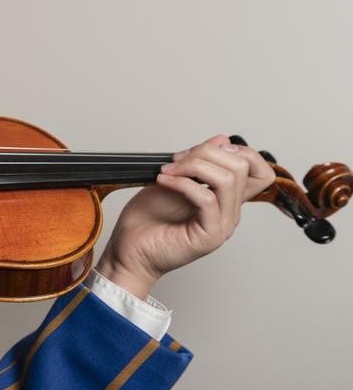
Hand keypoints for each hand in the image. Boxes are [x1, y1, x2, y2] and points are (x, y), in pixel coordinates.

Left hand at [97, 135, 274, 298]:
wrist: (129, 249)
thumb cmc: (147, 219)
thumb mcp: (173, 178)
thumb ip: (198, 161)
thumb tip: (222, 141)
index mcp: (225, 198)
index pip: (259, 170)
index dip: (238, 151)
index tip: (201, 150)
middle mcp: (229, 211)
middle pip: (240, 166)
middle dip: (205, 153)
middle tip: (176, 161)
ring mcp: (222, 224)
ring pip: (227, 179)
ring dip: (193, 166)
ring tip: (168, 172)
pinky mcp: (209, 235)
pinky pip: (207, 199)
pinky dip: (182, 183)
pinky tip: (164, 182)